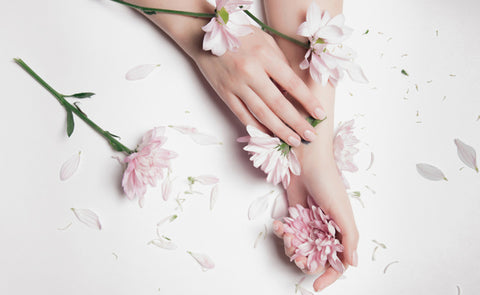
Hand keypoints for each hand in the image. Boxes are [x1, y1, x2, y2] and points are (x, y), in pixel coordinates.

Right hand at [191, 27, 325, 146]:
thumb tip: (294, 89)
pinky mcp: (224, 94)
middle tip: (310, 136)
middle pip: (278, 104)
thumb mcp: (265, 41)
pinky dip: (257, 127)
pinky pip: (243, 115)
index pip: (292, 84)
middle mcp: (250, 72)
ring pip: (261, 114)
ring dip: (279, 130)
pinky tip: (269, 136)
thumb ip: (280, 63)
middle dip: (297, 122)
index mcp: (264, 56)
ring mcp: (236, 85)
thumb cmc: (238, 36)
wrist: (201, 36)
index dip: (307, 101)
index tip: (319, 114)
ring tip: (294, 140)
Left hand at [273, 138, 358, 291]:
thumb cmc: (328, 184)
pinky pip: (287, 233)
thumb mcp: (342, 212)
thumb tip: (353, 263)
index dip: (329, 276)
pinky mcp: (294, 216)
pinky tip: (278, 224)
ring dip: (290, 246)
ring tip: (286, 234)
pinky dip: (281, 232)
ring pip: (299, 248)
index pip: (337, 262)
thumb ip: (349, 238)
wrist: (306, 162)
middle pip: (315, 258)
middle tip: (296, 254)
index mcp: (341, 232)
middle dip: (304, 260)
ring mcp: (309, 224)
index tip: (317, 285)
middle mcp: (325, 231)